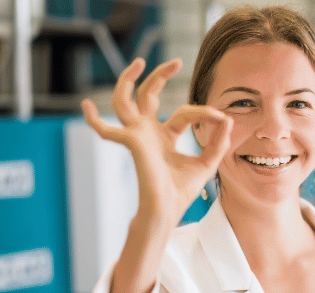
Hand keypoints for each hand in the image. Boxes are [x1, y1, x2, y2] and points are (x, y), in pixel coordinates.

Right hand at [82, 57, 232, 229]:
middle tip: (176, 62)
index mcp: (164, 135)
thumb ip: (218, 141)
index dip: (204, 112)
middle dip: (160, 76)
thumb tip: (228, 119)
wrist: (169, 209)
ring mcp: (137, 135)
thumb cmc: (182, 191)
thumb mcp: (207, 162)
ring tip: (138, 62)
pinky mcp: (131, 142)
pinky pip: (106, 130)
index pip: (183, 112)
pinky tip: (86, 106)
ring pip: (124, 101)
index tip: (222, 118)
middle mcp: (148, 132)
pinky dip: (94, 120)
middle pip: (148, 95)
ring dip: (128, 80)